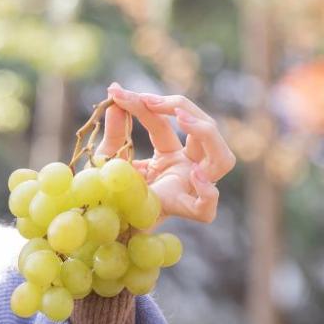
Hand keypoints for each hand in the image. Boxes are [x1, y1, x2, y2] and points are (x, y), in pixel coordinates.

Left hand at [99, 82, 235, 224]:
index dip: (144, 105)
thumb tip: (116, 97)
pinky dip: (207, 190)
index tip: (117, 92)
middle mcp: (187, 170)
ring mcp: (191, 190)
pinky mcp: (186, 214)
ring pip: (223, 160)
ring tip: (180, 118)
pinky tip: (193, 174)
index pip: (164, 123)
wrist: (100, 230)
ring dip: (206, 133)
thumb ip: (114, 131)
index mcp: (169, 157)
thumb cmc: (107, 196)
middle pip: (207, 131)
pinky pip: (208, 205)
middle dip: (184, 107)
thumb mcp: (107, 159)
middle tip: (150, 100)